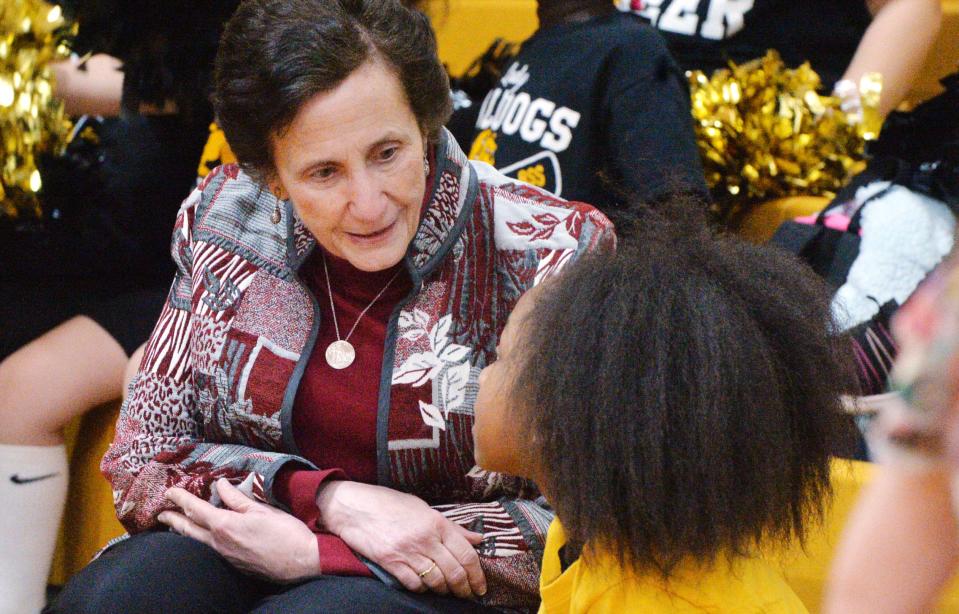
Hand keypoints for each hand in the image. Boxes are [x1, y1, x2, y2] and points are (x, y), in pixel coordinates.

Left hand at [158, 478, 318, 582]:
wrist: (302, 562)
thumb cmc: (286, 533)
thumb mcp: (262, 510)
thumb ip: (238, 499)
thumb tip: (221, 485)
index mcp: (226, 525)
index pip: (196, 509)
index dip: (181, 498)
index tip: (169, 491)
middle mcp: (219, 543)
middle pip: (188, 530)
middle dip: (173, 520)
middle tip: (160, 514)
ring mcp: (225, 556)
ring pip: (196, 542)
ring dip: (183, 532)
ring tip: (175, 525)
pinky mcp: (233, 564)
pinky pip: (208, 550)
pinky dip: (198, 541)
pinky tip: (201, 538)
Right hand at [317, 481, 486, 597]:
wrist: (355, 506)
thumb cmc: (391, 504)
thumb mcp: (424, 509)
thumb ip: (452, 527)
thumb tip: (477, 539)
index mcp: (438, 523)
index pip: (466, 554)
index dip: (477, 574)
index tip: (480, 586)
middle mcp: (426, 539)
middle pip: (454, 572)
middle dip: (465, 588)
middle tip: (469, 594)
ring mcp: (408, 552)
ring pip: (436, 581)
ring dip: (445, 591)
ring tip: (449, 592)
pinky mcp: (391, 563)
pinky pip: (414, 584)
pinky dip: (423, 589)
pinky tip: (425, 587)